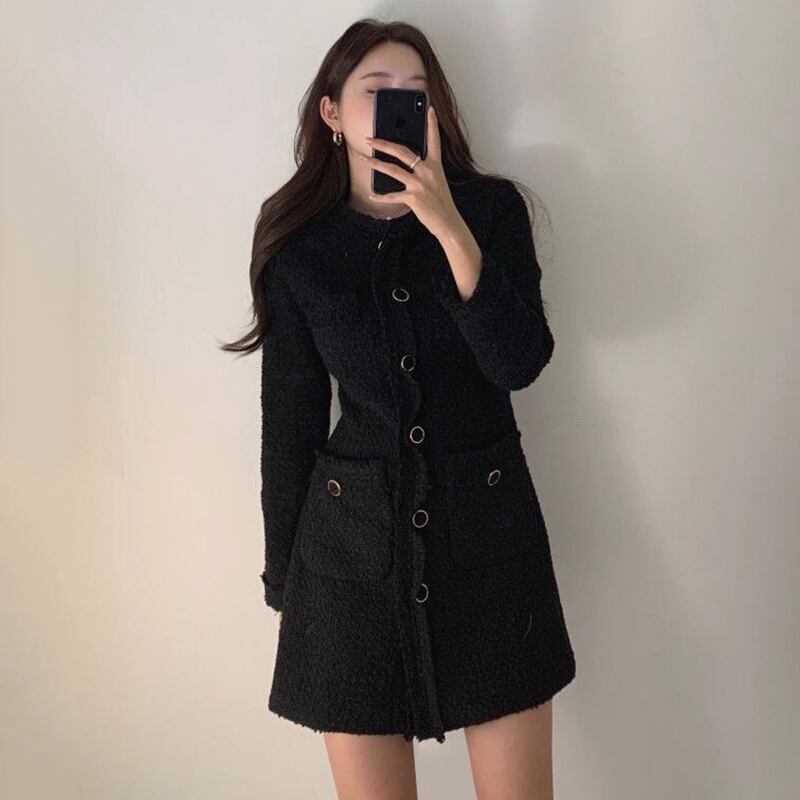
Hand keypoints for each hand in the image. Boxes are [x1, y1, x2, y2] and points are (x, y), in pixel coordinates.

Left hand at [359, 106, 466, 242]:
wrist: (448, 222)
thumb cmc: (442, 204)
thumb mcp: (437, 183)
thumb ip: (425, 172)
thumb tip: (409, 165)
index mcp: (435, 166)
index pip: (434, 141)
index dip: (432, 125)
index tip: (429, 109)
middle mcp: (427, 171)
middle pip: (402, 151)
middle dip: (384, 143)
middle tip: (371, 139)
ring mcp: (420, 184)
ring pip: (392, 169)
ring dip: (375, 163)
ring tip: (364, 158)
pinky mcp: (413, 198)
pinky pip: (392, 196)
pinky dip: (380, 196)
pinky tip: (372, 194)